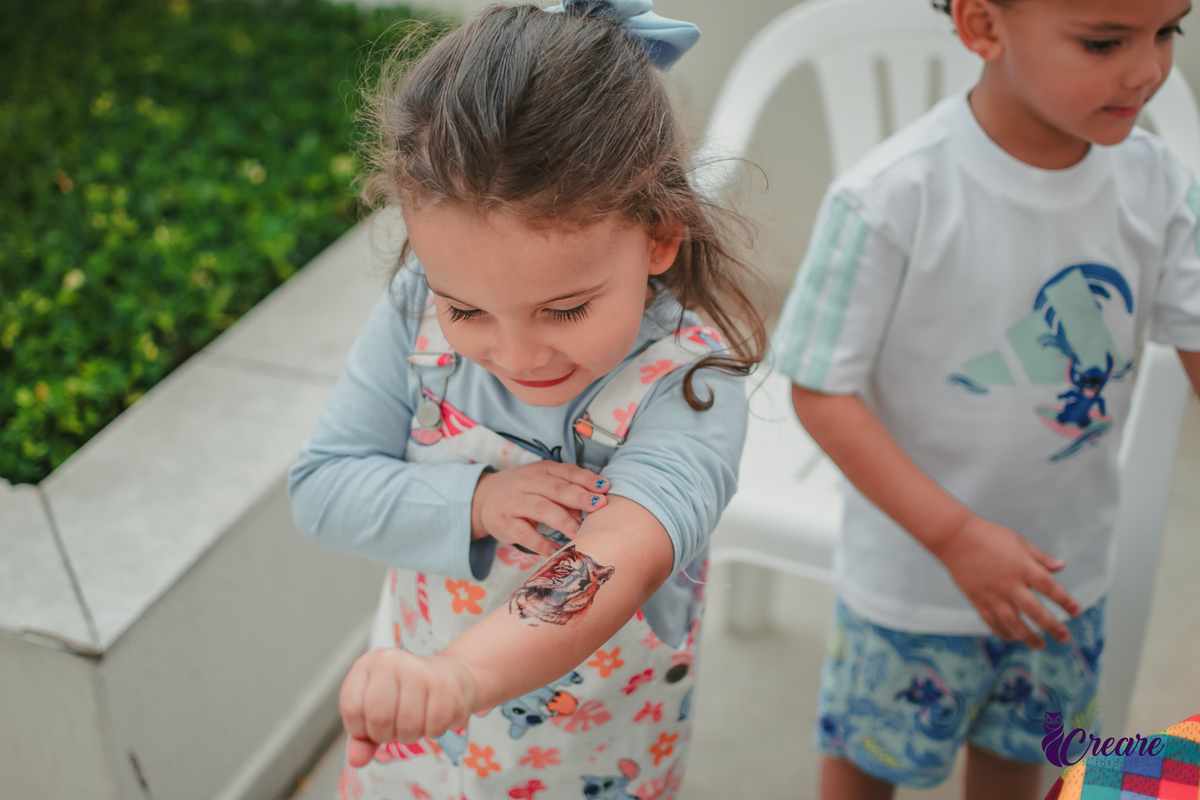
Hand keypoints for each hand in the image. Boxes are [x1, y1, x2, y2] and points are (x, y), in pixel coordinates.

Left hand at [339, 648, 476, 767]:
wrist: (451, 674)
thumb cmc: (409, 693)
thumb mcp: (378, 709)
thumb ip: (362, 737)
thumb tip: (356, 759)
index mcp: (368, 665)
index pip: (352, 709)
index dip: (361, 729)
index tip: (373, 725)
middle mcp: (391, 661)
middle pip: (380, 718)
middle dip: (388, 734)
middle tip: (398, 725)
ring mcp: (419, 670)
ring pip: (408, 725)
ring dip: (412, 735)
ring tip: (417, 720)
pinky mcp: (444, 684)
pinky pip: (434, 726)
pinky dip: (434, 730)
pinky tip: (434, 716)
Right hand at [471, 462, 609, 555]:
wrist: (484, 498)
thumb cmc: (525, 491)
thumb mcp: (544, 485)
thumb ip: (568, 493)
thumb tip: (591, 507)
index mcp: (541, 471)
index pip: (566, 472)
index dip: (586, 479)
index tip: (604, 488)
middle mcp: (527, 483)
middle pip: (555, 489)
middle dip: (579, 497)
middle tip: (599, 506)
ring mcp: (514, 503)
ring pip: (540, 509)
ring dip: (562, 520)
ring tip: (580, 531)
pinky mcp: (505, 524)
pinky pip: (524, 534)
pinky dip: (540, 543)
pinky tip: (555, 550)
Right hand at [932, 515, 1081, 648]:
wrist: (954, 537)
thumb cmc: (988, 535)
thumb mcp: (1018, 541)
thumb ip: (1040, 557)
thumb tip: (1061, 567)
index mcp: (1023, 567)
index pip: (1050, 588)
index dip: (1065, 601)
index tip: (1075, 611)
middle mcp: (1010, 584)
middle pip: (1035, 611)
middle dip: (1052, 626)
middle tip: (1063, 637)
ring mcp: (992, 594)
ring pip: (1013, 622)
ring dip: (1028, 636)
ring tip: (1039, 645)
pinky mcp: (976, 598)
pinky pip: (991, 621)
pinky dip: (1002, 631)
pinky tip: (1010, 638)